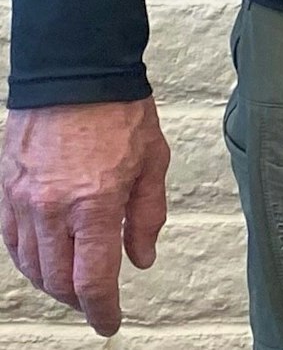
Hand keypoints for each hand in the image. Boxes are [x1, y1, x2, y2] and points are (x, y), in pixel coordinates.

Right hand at [1, 98, 169, 336]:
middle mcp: (53, 209)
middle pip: (57, 281)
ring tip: (74, 284)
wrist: (75, 74)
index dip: (102, 310)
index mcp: (95, 203)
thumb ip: (147, 215)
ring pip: (31, 267)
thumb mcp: (154, 160)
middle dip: (79, 301)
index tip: (110, 322)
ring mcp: (23, 202)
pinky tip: (45, 260)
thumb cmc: (119, 111)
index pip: (92, 280)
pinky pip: (12, 242)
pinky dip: (29, 260)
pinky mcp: (6, 192)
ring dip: (52, 284)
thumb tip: (141, 259)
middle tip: (96, 303)